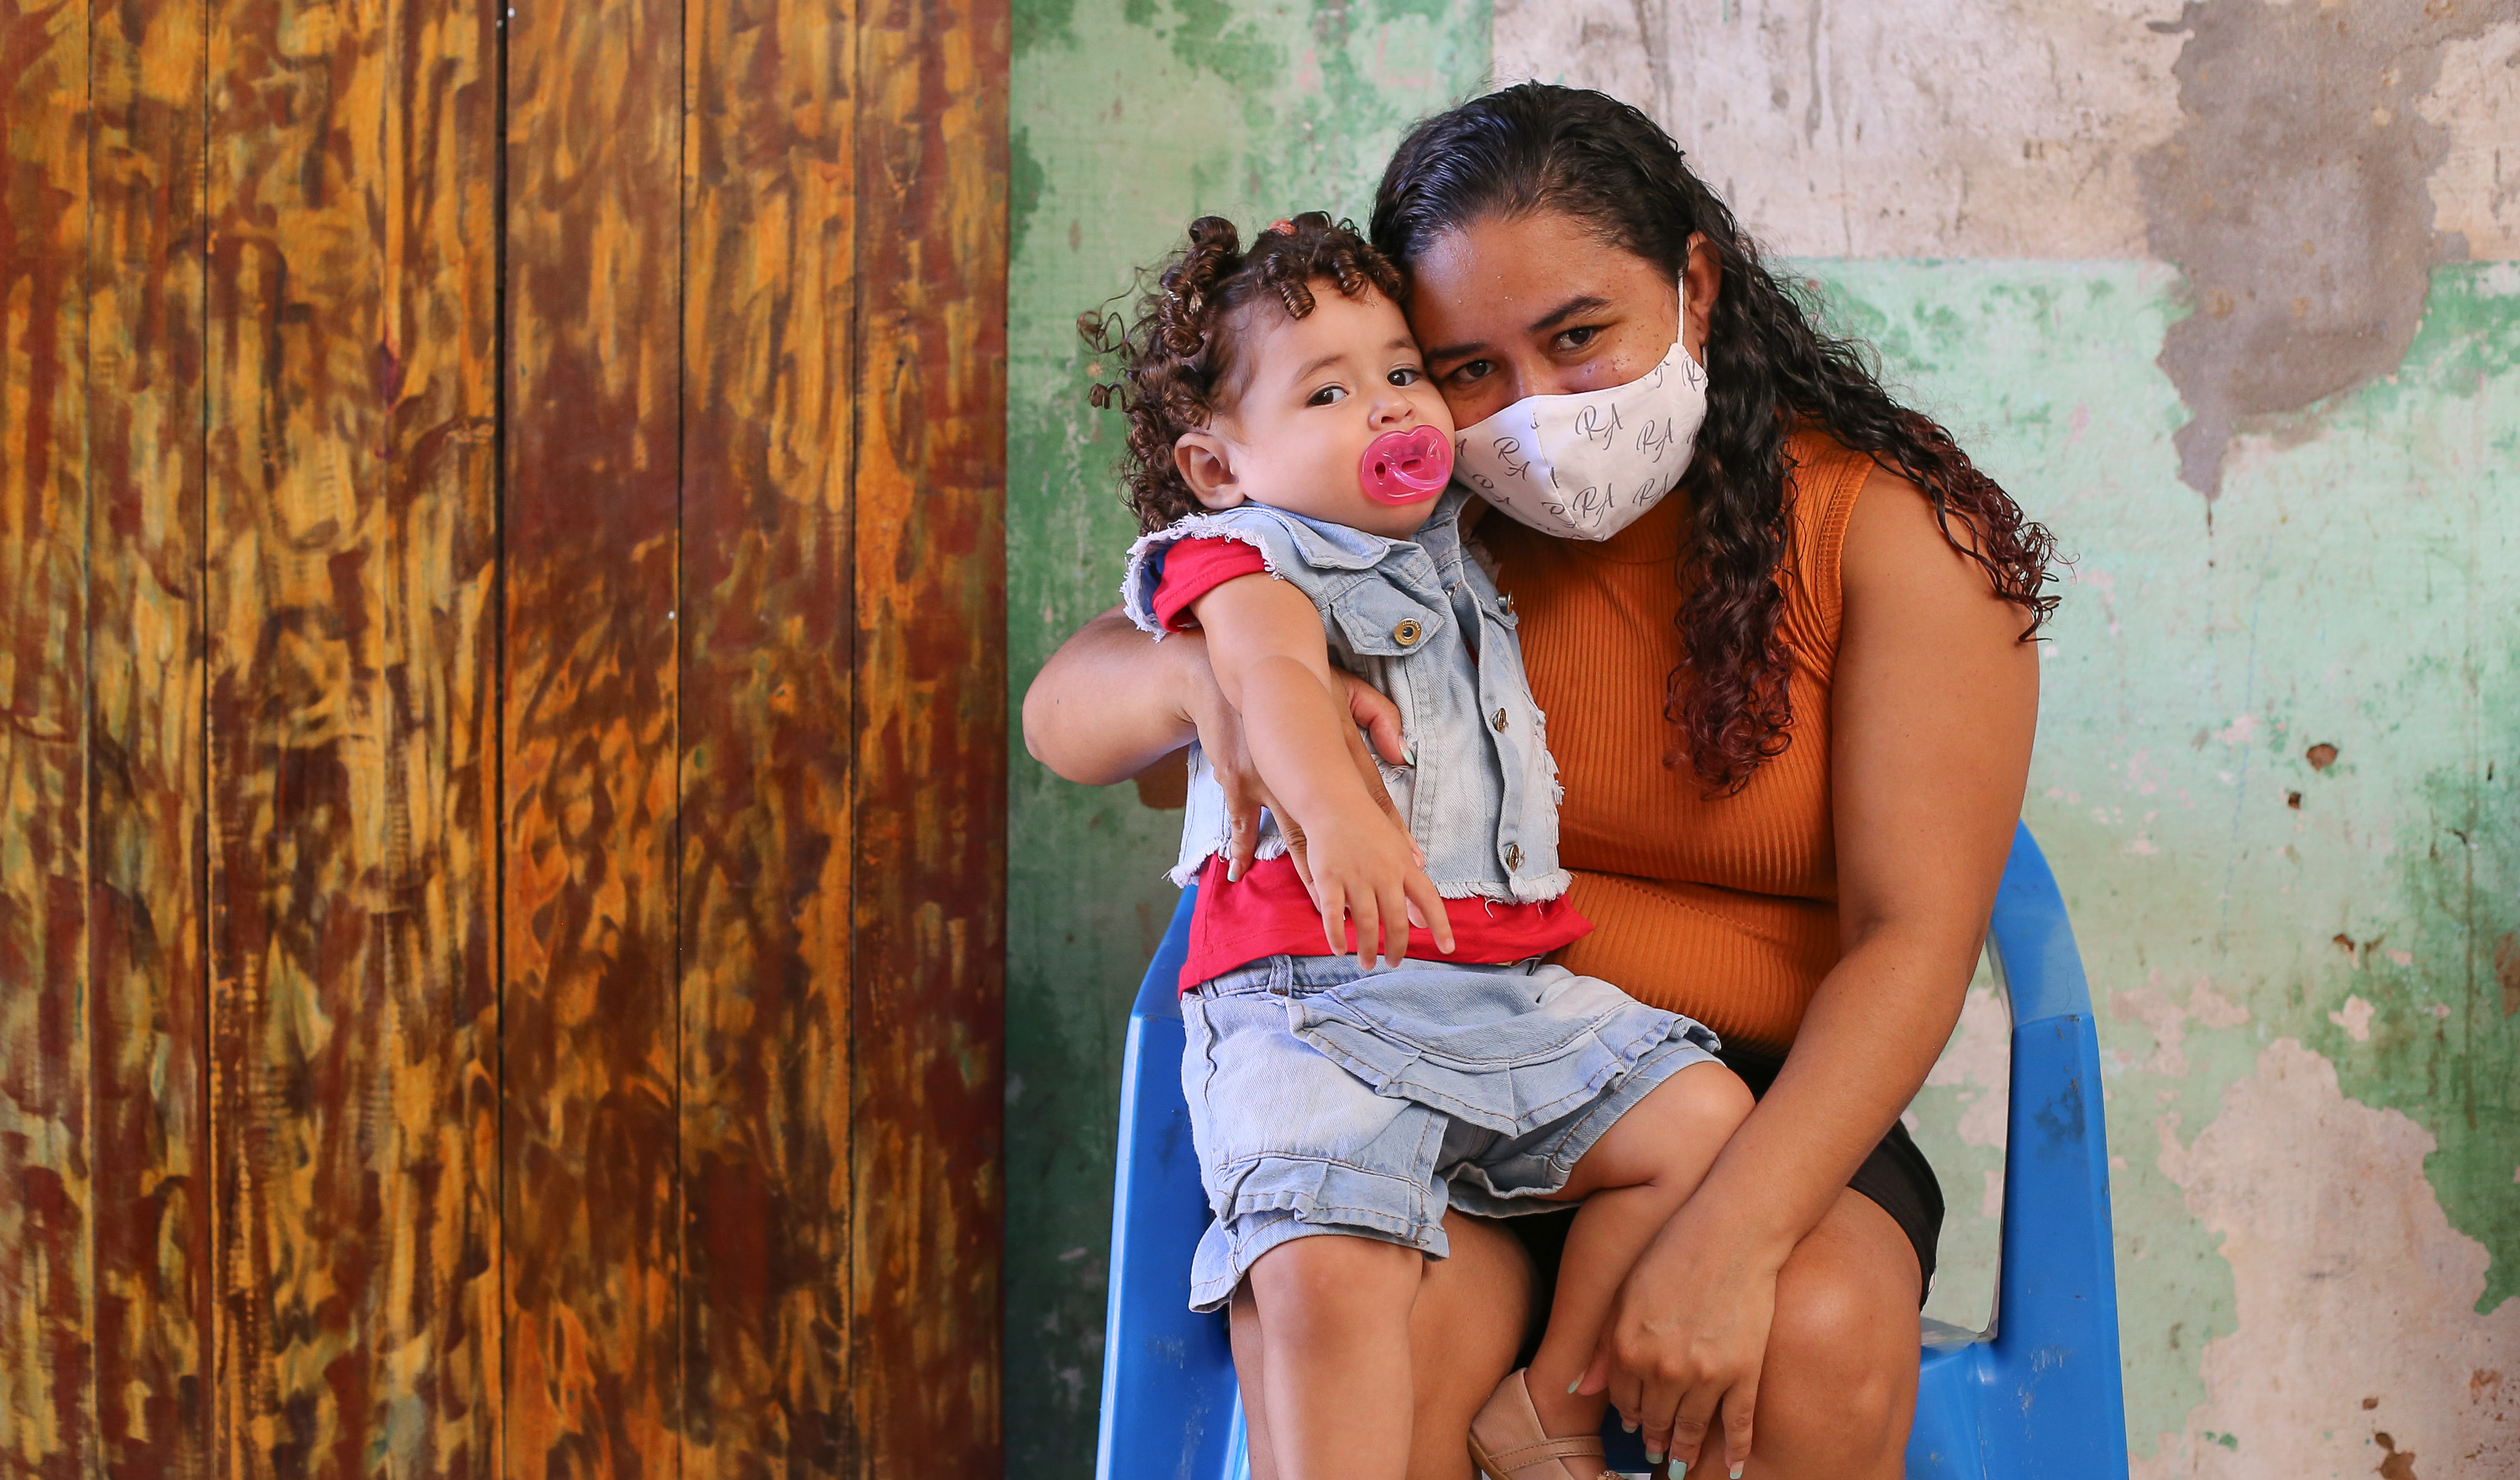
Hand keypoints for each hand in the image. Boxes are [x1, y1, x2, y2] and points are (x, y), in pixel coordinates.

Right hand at [1175, 640, 1415, 885]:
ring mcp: (1271, 781)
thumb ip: (1379, 717)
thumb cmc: (1301, 680)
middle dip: (1359, 867)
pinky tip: (1238, 872)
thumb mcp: (1348, 689)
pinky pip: (1242, 823)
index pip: (1371, 800)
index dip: (1392, 833)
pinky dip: (1240, 849)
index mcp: (1338, 753)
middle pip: (1337, 829)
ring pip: (1293, 837)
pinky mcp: (1240, 782)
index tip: (1412, 862)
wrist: (1246, 668)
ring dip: (1309, 873)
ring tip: (1322, 907)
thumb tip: (1402, 753)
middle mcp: (1308, 773)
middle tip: (1377, 904)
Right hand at [1298, 799, 1452, 968]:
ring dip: (1367, 949)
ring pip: (1366, 923)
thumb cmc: (1367, 826)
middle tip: (1394, 963)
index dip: (1441, 926)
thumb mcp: (1397, 848)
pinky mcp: (1328, 877)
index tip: (1448, 948)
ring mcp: (1356, 876)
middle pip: (1396, 920)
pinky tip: (1339, 950)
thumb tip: (1423, 914)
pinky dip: (1336, 935)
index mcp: (1404, 866)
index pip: (1429, 899)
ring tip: (1366, 963)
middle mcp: (1384, 873)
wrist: (1333, 802)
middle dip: (1396, 947)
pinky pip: (1334, 914)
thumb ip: (1411, 880)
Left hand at [1576, 1204, 1783, 1477]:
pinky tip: (1734, 1466)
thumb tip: (1582, 1388)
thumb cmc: (1672, 1251)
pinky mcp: (1744, 1372)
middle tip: (1656, 1450)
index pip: (1624, 1400)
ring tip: (1682, 1464)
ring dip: (1686, 1451)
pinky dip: (1736, 1449)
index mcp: (1628, 1349)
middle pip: (1656, 1419)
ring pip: (1693, 1428)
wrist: (1730, 1232)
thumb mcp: (1623, 1292)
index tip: (1634, 1425)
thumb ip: (1602, 1345)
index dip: (1629, 1415)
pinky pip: (1739, 1423)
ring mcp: (1706, 1375)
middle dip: (1654, 1437)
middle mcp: (1663, 1370)